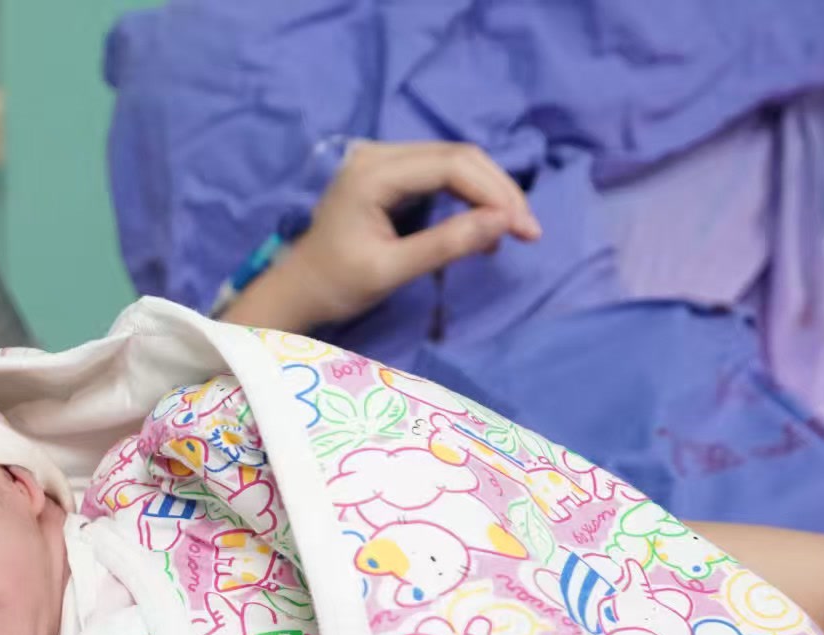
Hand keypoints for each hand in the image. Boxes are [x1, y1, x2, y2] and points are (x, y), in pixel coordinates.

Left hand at [265, 140, 541, 330]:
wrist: (296, 290)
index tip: (525, 229)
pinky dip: (468, 195)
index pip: (452, 165)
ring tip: (510, 233)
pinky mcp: (389, 173)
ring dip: (488, 193)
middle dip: (499, 191)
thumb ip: (445, 244)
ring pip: (454, 162)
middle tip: (527, 232)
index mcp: (373, 173)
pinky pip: (441, 173)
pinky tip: (483, 225)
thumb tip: (503, 222)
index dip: (495, 192)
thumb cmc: (335, 285)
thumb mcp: (390, 271)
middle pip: (459, 157)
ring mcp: (382, 160)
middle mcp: (378, 155)